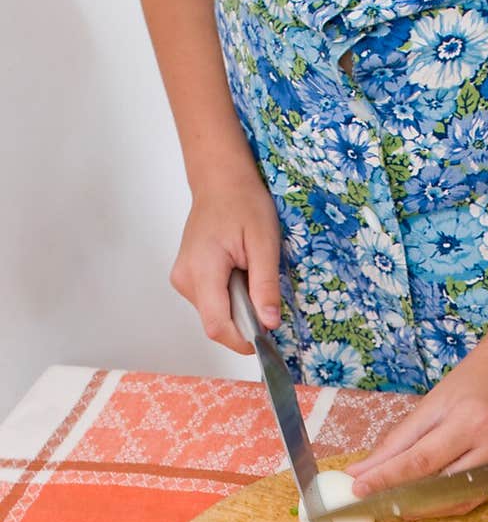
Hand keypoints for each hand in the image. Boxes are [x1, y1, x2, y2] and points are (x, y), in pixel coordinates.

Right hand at [171, 167, 281, 352]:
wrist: (220, 181)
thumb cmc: (243, 203)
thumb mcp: (264, 243)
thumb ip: (265, 286)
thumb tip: (269, 323)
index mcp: (202, 269)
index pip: (217, 325)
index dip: (243, 339)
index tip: (266, 336)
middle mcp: (185, 278)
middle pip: (216, 324)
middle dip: (244, 322)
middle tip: (262, 295)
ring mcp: (182, 279)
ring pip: (214, 316)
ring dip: (238, 309)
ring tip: (248, 276)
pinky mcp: (186, 279)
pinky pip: (211, 304)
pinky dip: (230, 300)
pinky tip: (238, 276)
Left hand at [348, 336, 487, 506]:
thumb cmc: (474, 380)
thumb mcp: (433, 402)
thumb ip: (398, 440)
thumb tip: (363, 470)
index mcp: (467, 419)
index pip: (418, 459)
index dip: (386, 478)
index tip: (358, 488)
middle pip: (438, 485)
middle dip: (401, 498)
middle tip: (371, 504)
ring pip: (456, 500)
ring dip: (423, 509)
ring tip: (395, 507)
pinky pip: (473, 499)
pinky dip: (445, 505)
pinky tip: (424, 504)